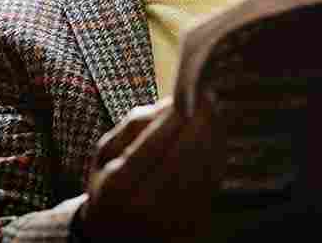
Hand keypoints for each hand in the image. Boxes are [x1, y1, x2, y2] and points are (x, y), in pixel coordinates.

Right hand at [78, 97, 227, 241]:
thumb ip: (133, 126)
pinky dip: (217, 156)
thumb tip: (170, 103)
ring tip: (214, 111)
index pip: (151, 146)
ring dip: (213, 137)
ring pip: (201, 170)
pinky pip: (210, 184)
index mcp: (116, 188)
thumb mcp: (105, 153)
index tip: (187, 94)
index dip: (173, 118)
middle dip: (199, 123)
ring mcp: (170, 220)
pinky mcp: (191, 225)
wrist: (114, 236)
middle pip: (182, 157)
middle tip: (208, 96)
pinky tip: (216, 136)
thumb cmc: (108, 185)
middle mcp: (144, 207)